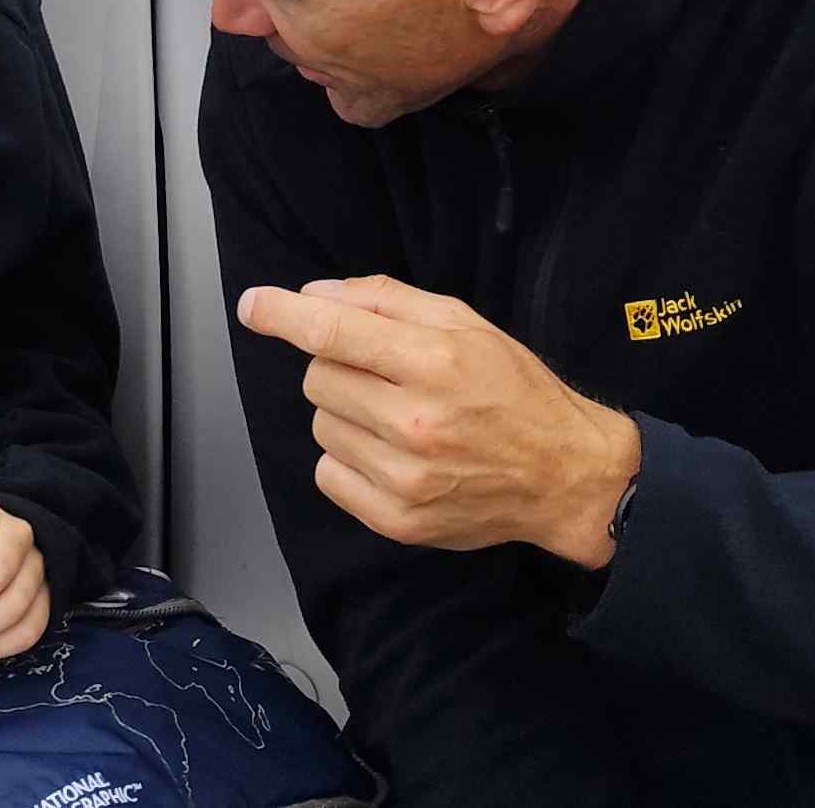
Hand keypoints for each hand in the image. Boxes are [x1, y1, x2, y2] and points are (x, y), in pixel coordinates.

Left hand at [237, 275, 642, 570]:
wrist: (562, 474)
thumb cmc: (515, 390)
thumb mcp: (467, 323)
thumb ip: (389, 301)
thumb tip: (316, 295)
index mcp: (435, 361)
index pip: (336, 331)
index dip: (285, 315)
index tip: (252, 306)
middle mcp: (415, 421)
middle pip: (319, 377)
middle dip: (338, 365)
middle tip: (384, 372)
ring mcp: (403, 477)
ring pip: (321, 424)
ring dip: (345, 413)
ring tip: (396, 416)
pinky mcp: (395, 520)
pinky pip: (328, 474)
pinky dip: (347, 458)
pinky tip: (389, 453)